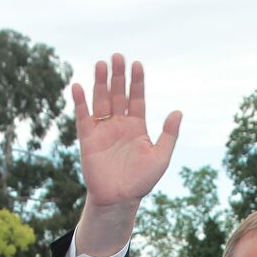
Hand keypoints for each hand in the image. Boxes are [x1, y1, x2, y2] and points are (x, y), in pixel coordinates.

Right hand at [71, 54, 181, 247]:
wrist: (119, 199)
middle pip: (118, 94)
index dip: (137, 82)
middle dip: (118, 76)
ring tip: (100, 64)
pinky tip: (78, 86)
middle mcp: (119, 124)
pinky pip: (83, 117)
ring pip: (101, 101)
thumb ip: (169, 134)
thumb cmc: (141, 181)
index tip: (137, 64)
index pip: (137, 98)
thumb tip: (178, 111)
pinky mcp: (88, 139)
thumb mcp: (161, 157)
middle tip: (117, 56)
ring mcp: (103, 130)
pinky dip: (80, 102)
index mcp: (137, 126)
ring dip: (100, 83)